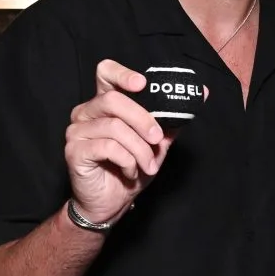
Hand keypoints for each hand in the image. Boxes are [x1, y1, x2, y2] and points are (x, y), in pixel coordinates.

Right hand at [65, 60, 172, 223]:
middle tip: (157, 139)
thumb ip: (172, 118)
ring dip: (140, 149)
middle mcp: (87, 112)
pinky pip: (107, 147)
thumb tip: (199, 94)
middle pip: (114, 100)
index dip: (123, 74)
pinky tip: (131, 171)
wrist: (112, 202)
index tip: (142, 83)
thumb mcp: (157, 141)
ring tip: (149, 165)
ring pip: (114, 127)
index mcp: (106, 104)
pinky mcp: (74, 151)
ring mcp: (77, 130)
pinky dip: (127, 161)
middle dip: (143, 120)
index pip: (106, 73)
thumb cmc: (131, 167)